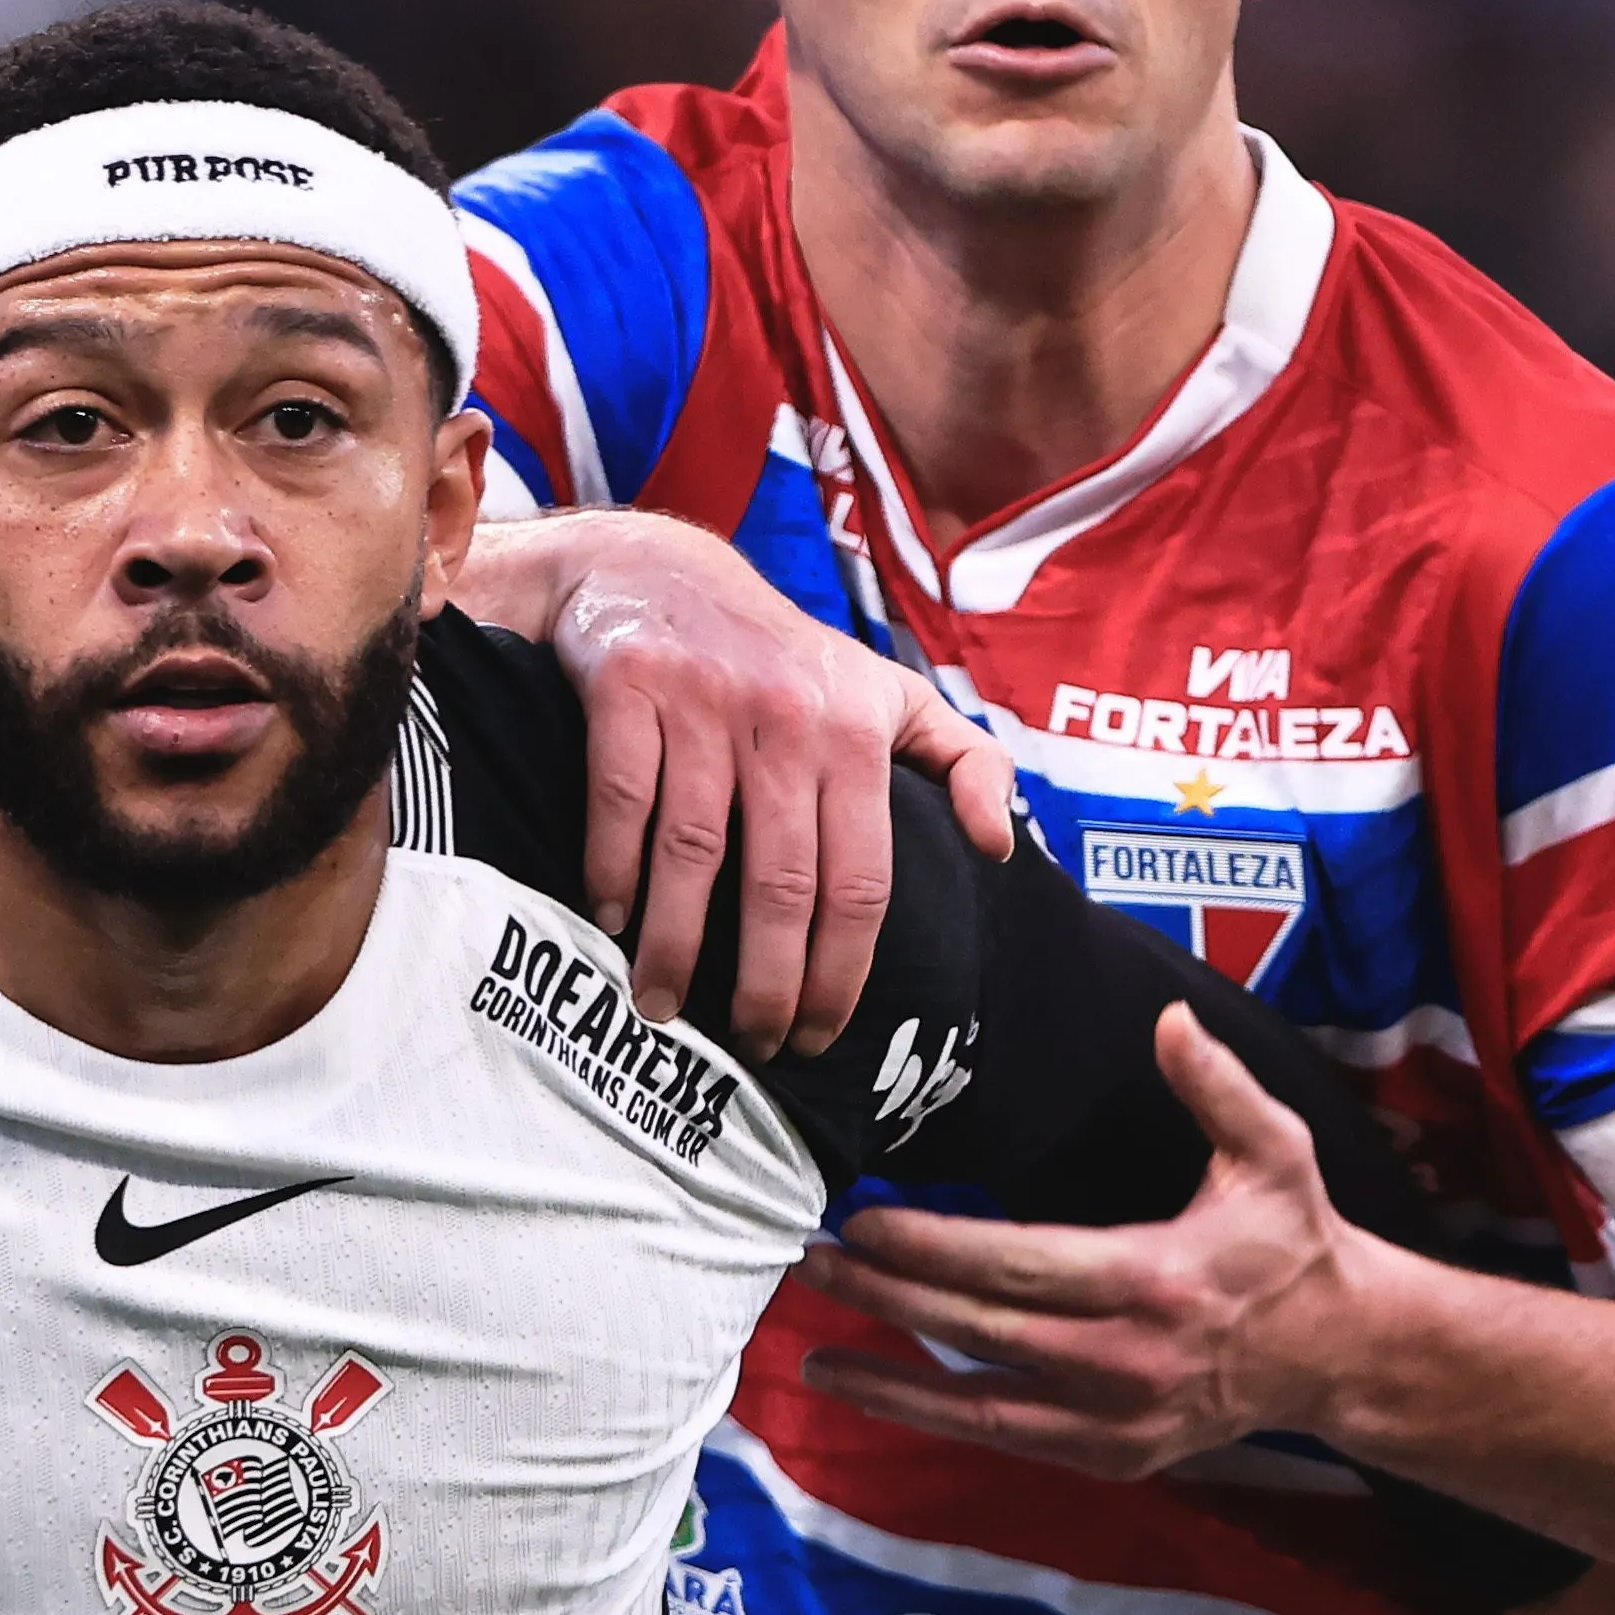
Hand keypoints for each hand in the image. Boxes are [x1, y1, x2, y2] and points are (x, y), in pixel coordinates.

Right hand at [514, 507, 1020, 1055]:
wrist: (655, 569)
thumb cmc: (780, 654)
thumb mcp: (888, 692)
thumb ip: (963, 761)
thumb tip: (1003, 846)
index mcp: (857, 730)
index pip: (861, 879)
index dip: (842, 972)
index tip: (820, 1036)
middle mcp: (787, 716)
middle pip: (782, 882)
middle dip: (768, 983)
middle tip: (751, 1045)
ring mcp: (704, 700)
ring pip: (694, 852)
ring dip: (677, 945)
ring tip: (663, 1008)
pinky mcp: (628, 685)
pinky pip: (622, 798)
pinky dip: (613, 868)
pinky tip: (610, 920)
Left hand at [795, 1008, 1363, 1475]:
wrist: (1337, 1355)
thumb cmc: (1292, 1243)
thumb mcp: (1276, 1153)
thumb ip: (1217, 1087)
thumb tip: (1168, 1022)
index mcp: (1157, 1281)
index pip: (1018, 1264)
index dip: (934, 1248)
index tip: (865, 1222)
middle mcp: (1128, 1363)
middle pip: (979, 1332)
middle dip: (887, 1299)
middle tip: (811, 1264)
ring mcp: (1116, 1422)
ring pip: (976, 1407)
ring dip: (888, 1380)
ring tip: (812, 1349)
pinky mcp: (1109, 1457)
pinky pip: (1003, 1437)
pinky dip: (933, 1418)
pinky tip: (875, 1390)